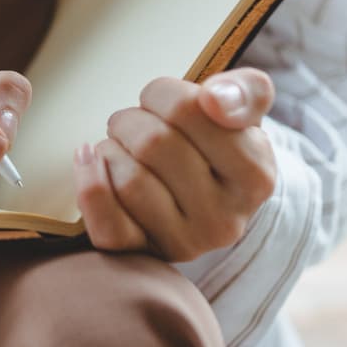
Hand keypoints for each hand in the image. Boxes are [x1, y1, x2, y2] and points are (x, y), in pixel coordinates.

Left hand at [73, 69, 276, 261]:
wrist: (207, 199)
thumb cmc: (219, 145)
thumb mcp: (244, 112)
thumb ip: (244, 91)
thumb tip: (214, 99)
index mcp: (256, 176)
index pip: (189, 109)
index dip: (162, 92)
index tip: (161, 98)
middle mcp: (225, 219)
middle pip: (153, 143)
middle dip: (131, 119)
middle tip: (134, 121)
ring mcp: (186, 243)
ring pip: (128, 179)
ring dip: (111, 148)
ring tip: (122, 145)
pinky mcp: (146, 256)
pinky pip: (107, 225)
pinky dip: (90, 185)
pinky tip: (89, 160)